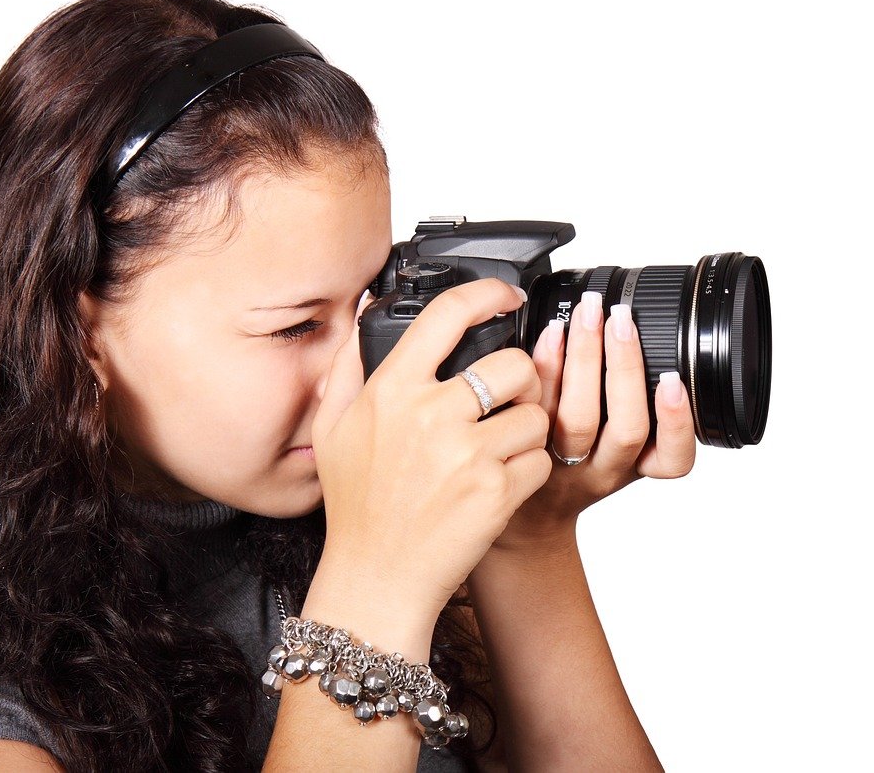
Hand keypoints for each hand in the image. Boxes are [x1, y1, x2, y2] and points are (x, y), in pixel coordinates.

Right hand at [311, 278, 551, 615]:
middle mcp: (430, 415)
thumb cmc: (357, 507)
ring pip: (536, 413)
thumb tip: (366, 310)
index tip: (505, 295)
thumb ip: (348, 366)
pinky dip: (529, 470)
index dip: (486, 293)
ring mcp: (467, 454)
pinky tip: (500, 483)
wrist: (377, 579)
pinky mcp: (496, 491)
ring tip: (500, 448)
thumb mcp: (333, 429)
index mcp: (391, 391)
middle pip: (513, 363)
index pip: (447, 316)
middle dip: (520, 380)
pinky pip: (540, 458)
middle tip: (508, 399)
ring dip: (527, 428)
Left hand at [492, 292, 696, 551]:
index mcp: (633, 467)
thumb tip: (626, 330)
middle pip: (625, 427)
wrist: (524, 516)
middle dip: (627, 367)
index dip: (677, 422)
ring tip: (588, 316)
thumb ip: (627, 405)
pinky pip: (537, 407)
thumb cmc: (574, 474)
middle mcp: (601, 468)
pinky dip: (545, 366)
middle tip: (622, 319)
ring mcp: (562, 462)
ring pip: (579, 417)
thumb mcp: (615, 450)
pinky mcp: (525, 447)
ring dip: (585, 359)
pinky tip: (549, 335)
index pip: (672, 457)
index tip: (673, 380)